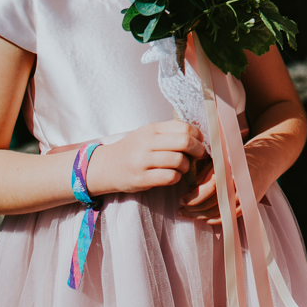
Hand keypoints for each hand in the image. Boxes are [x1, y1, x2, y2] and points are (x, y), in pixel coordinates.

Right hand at [83, 120, 203, 195]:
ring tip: (183, 167)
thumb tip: (198, 136)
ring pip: (179, 160)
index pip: (184, 127)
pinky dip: (177, 177)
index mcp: (152, 129)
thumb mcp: (148, 135)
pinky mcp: (141, 178)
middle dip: (198, 150)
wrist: (106, 166)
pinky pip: (169, 177)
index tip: (200, 142)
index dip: (198, 135)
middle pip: (184, 142)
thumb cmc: (133, 150)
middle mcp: (147, 142)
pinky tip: (173, 176)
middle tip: (200, 155)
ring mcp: (143, 161)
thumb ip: (169, 133)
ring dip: (187, 166)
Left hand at [177, 156, 243, 224]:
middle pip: (211, 204)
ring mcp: (244, 196)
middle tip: (181, 210)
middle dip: (193, 209)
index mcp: (230, 170)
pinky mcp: (249, 204)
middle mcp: (238, 184)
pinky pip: (229, 217)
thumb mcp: (220, 160)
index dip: (192, 197)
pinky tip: (205, 219)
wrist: (265, 160)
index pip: (208, 189)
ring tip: (188, 215)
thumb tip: (190, 189)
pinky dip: (215, 220)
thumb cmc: (238, 159)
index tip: (181, 199)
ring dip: (201, 216)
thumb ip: (205, 173)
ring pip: (218, 212)